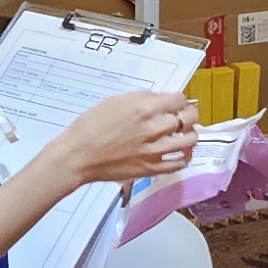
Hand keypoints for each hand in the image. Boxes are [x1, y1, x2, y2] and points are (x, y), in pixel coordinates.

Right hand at [43, 89, 198, 188]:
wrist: (77, 156)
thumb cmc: (89, 128)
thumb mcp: (115, 101)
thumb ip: (142, 99)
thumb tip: (160, 99)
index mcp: (144, 108)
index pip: (178, 99)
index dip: (179, 100)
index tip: (176, 103)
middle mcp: (153, 128)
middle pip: (188, 118)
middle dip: (189, 114)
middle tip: (185, 116)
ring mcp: (154, 150)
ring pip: (189, 140)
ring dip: (190, 135)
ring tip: (185, 134)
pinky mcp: (151, 168)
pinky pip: (179, 163)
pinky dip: (184, 156)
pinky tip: (180, 153)